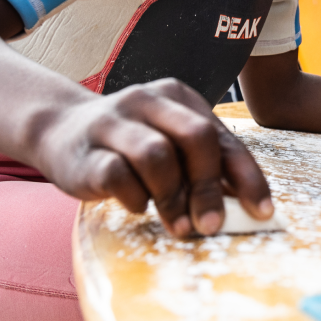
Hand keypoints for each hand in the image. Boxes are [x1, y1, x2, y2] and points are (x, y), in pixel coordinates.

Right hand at [37, 78, 273, 236]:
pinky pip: (118, 176)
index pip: (222, 136)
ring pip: (157, 155)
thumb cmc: (128, 144)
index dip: (246, 176)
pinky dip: (136, 199)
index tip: (261, 211)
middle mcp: (146, 100)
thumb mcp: (169, 141)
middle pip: (195, 137)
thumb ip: (202, 163)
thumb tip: (244, 205)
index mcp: (176, 96)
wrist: (58, 130)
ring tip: (176, 224)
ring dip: (172, 197)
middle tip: (211, 225)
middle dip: (209, 186)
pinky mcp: (86, 151)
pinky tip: (138, 207)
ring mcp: (112, 122)